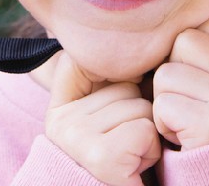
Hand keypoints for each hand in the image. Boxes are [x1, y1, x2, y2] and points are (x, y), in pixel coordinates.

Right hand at [45, 52, 161, 184]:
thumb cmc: (120, 164)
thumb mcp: (103, 121)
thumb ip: (103, 85)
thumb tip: (117, 42)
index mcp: (57, 110)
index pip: (89, 64)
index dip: (119, 85)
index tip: (118, 119)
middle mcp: (60, 122)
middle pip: (127, 87)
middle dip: (138, 116)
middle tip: (125, 147)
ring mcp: (76, 137)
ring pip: (140, 107)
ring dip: (147, 135)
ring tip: (130, 157)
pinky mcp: (101, 156)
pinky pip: (145, 130)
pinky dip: (151, 150)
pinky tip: (134, 167)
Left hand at [152, 15, 208, 149]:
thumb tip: (170, 21)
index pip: (203, 25)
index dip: (184, 50)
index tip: (191, 79)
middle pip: (181, 43)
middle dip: (171, 73)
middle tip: (187, 105)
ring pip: (165, 75)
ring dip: (163, 104)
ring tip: (185, 125)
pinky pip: (162, 106)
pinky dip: (163, 126)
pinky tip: (183, 139)